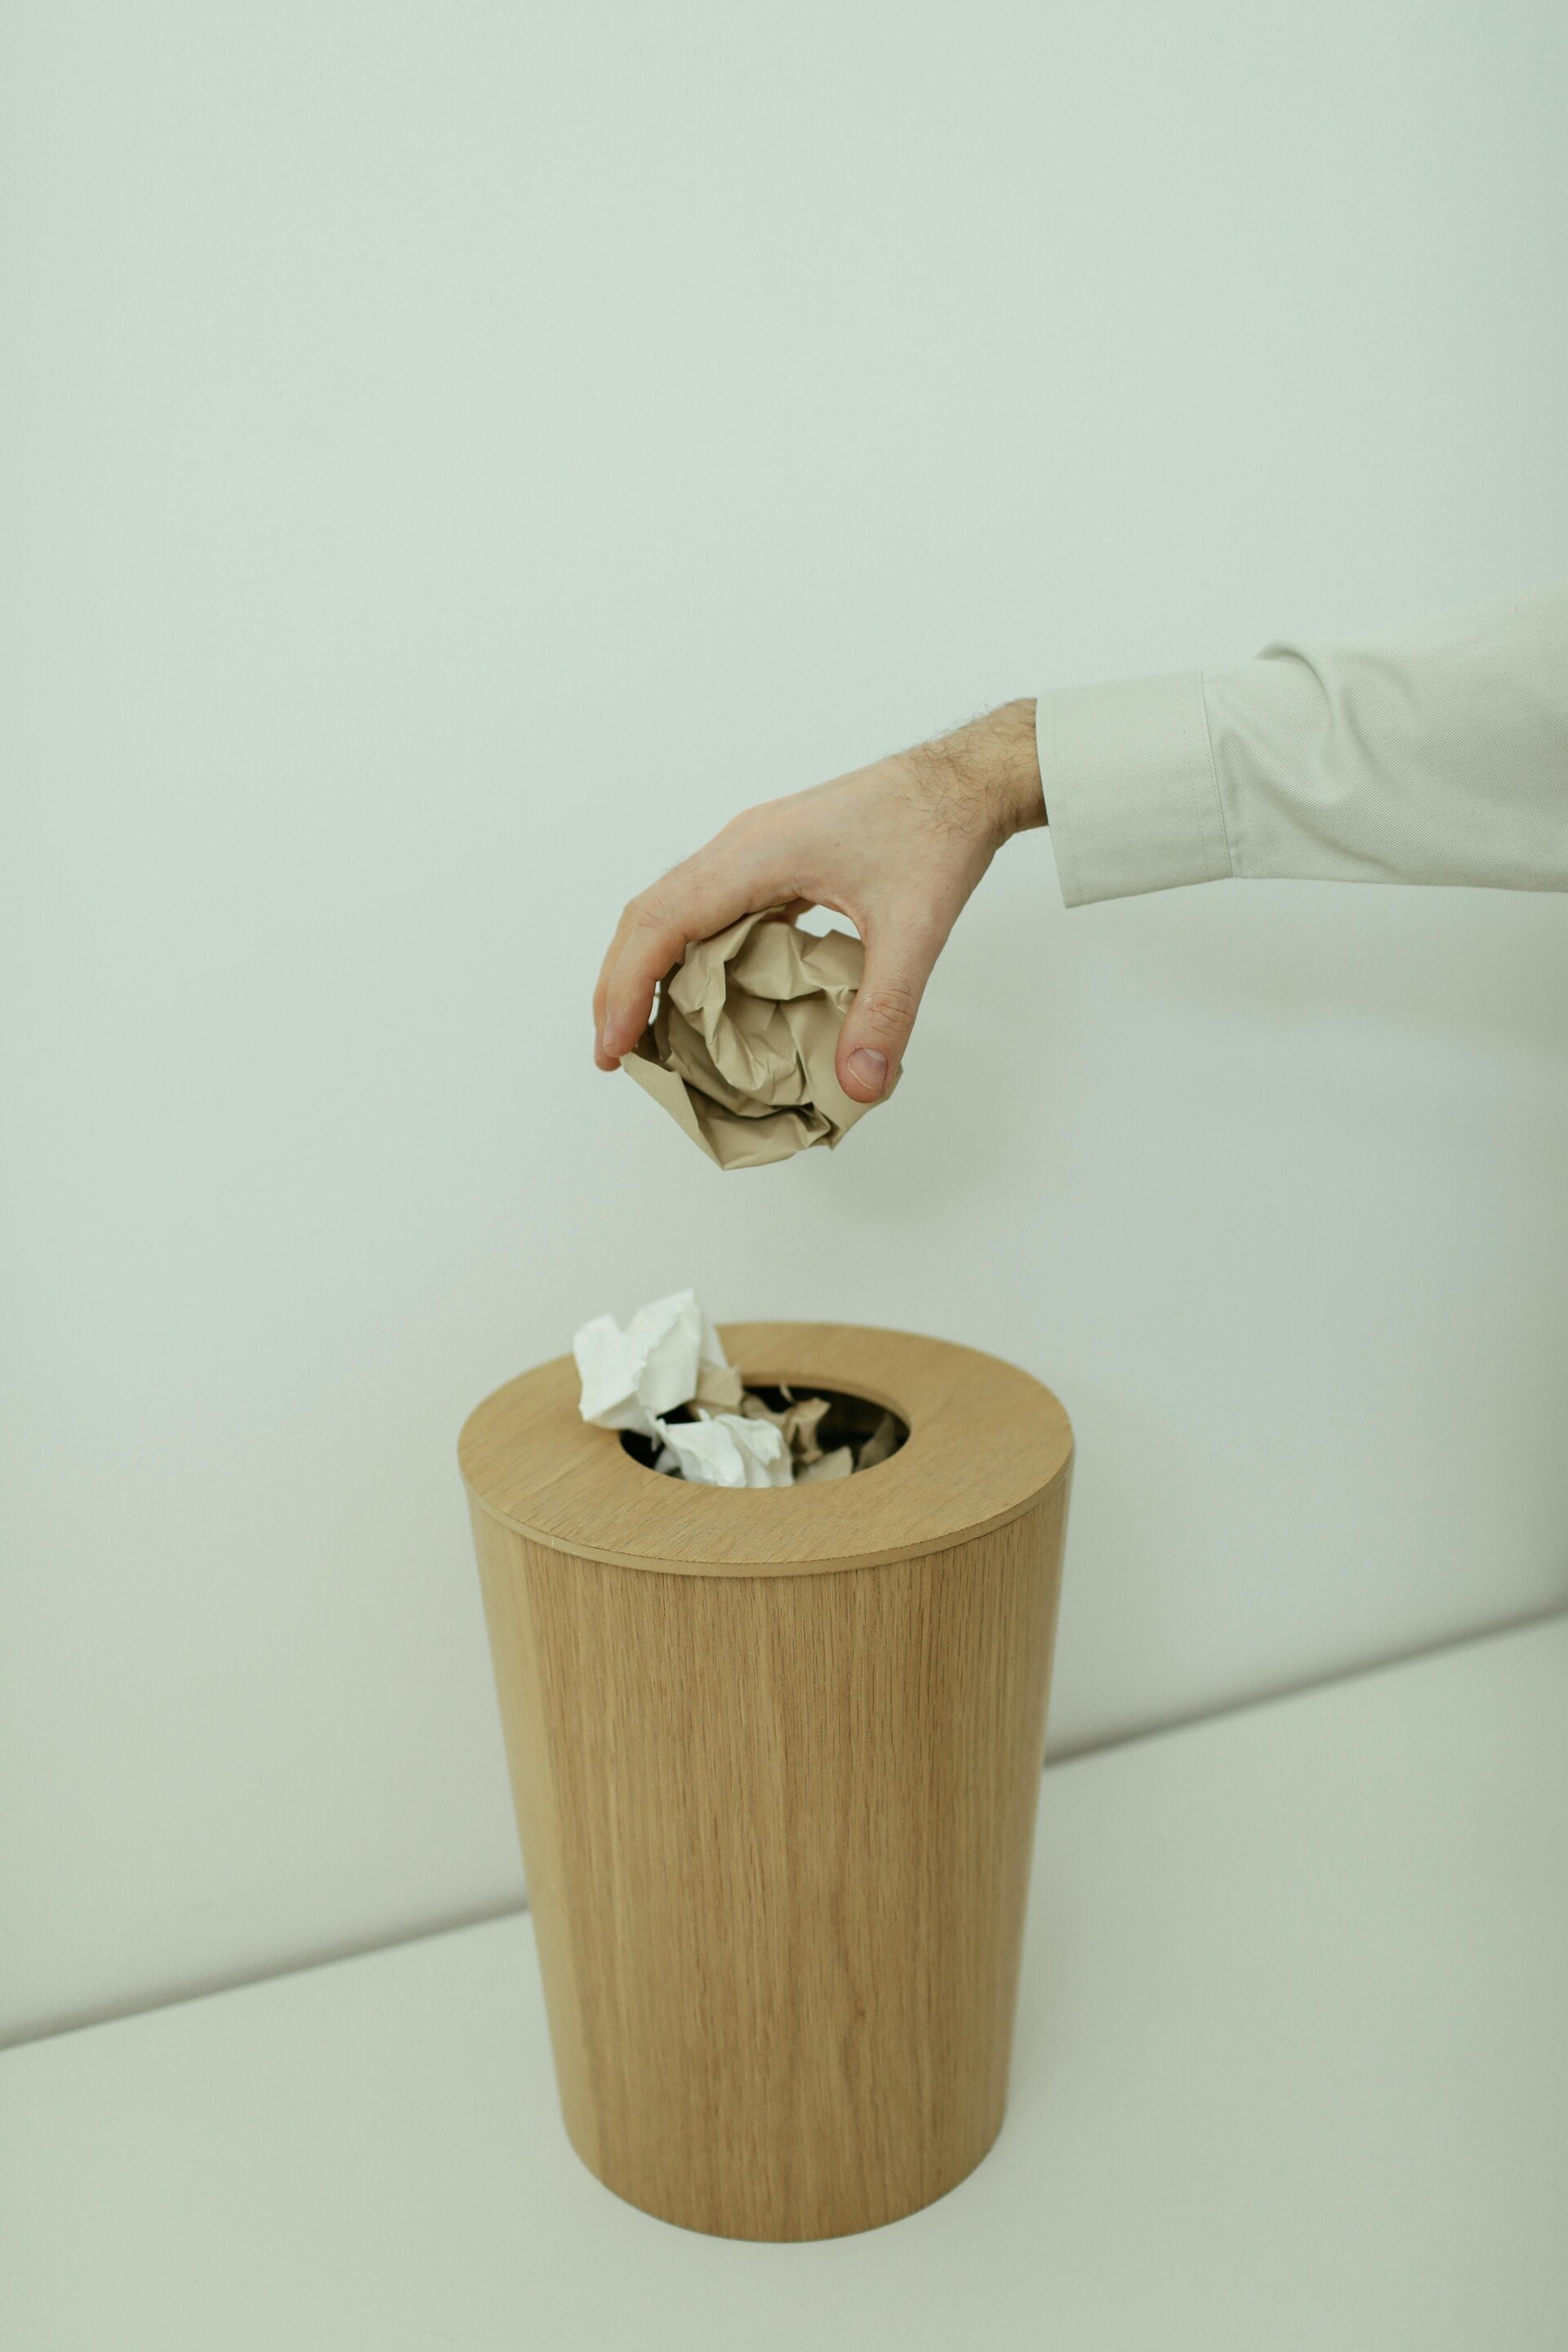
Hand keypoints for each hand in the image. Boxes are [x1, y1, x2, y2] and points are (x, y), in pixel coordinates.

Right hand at [593, 700, 1045, 1102]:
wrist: (964, 780)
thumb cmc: (936, 834)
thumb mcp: (916, 931)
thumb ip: (886, 1011)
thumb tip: (857, 1085)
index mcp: (756, 856)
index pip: (663, 923)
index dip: (628, 987)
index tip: (613, 1046)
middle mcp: (739, 848)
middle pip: (648, 915)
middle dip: (620, 984)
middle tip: (613, 1053)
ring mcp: (751, 849)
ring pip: (671, 907)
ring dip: (648, 966)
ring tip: (644, 1030)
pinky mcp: (771, 857)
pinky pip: (706, 905)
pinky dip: (687, 951)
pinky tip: (703, 993)